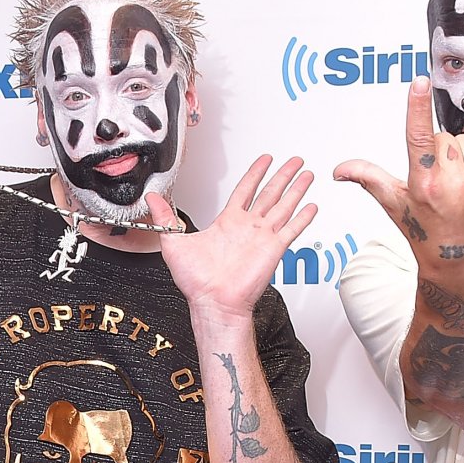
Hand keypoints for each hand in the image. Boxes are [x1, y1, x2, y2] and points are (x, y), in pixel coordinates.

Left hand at [146, 155, 316, 322]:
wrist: (214, 302)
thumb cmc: (197, 281)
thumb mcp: (174, 241)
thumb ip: (165, 217)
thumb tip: (152, 198)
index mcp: (228, 222)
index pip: (245, 189)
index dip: (255, 173)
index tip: (264, 161)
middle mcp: (248, 227)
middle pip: (270, 192)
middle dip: (282, 175)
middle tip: (293, 162)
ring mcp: (262, 237)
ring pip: (284, 205)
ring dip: (296, 189)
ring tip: (306, 174)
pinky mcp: (274, 249)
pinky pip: (292, 228)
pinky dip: (303, 217)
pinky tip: (311, 206)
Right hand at [334, 77, 463, 277]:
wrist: (459, 262)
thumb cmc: (425, 236)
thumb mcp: (393, 205)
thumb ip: (368, 178)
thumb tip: (341, 169)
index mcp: (424, 183)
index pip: (420, 135)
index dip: (417, 107)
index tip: (419, 82)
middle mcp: (452, 180)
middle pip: (442, 137)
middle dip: (435, 149)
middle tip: (434, 176)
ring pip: (463, 141)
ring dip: (457, 153)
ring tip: (453, 180)